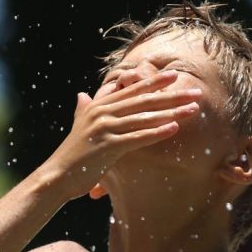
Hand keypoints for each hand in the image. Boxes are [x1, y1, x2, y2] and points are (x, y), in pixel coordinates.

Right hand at [43, 70, 201, 199]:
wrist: (57, 175)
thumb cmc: (72, 154)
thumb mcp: (78, 125)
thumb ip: (82, 109)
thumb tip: (81, 94)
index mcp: (98, 106)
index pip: (131, 90)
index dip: (153, 82)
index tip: (174, 75)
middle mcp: (102, 113)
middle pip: (143, 100)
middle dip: (172, 95)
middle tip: (195, 91)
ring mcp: (105, 128)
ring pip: (144, 117)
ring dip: (172, 112)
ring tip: (193, 109)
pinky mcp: (108, 146)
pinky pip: (137, 137)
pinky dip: (157, 132)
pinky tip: (174, 128)